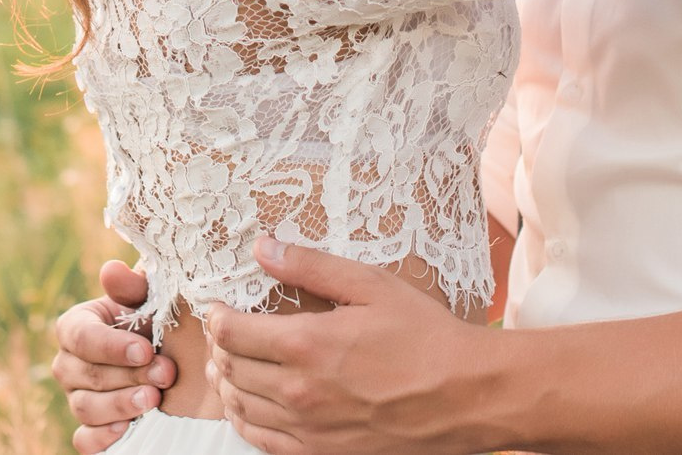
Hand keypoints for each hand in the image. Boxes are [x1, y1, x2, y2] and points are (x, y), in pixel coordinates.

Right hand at [51, 261, 174, 451]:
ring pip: (85, 407)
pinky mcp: (88, 426)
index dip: (112, 346)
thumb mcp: (148, 298)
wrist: (166, 350)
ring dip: (121, 405)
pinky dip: (102, 437)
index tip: (145, 350)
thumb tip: (111, 271)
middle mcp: (67, 363)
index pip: (81, 337)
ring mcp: (75, 397)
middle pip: (86, 375)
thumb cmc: (153, 319)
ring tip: (154, 399)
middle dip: (128, 375)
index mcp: (75, 325)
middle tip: (165, 373)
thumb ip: (131, 286)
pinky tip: (128, 428)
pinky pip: (84, 439)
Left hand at [203, 238, 496, 454]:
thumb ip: (311, 267)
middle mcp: (298, 391)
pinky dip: (246, 422)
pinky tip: (248, 407)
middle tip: (222, 333)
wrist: (465, 397)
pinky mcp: (322, 454)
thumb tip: (264, 248)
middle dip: (219, 347)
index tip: (218, 308)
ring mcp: (308, 429)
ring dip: (227, 384)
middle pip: (231, 368)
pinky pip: (263, 442)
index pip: (231, 332)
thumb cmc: (424, 336)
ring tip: (227, 367)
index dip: (216, 317)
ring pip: (241, 408)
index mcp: (306, 344)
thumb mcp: (371, 286)